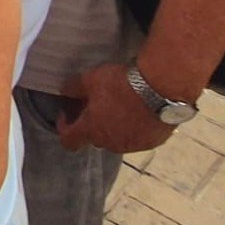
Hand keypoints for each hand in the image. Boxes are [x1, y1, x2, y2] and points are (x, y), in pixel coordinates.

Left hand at [56, 64, 175, 153]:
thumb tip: (65, 91)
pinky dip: (133, 128)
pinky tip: (138, 111)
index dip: (63, 128)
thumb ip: (73, 88)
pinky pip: (137, 137)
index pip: (69, 141)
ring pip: (117, 139)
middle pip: (94, 138)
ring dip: (113, 126)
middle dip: (91, 123)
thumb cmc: (121, 84)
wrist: (161, 89)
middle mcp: (111, 144)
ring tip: (119, 106)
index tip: (66, 113)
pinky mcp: (153, 142)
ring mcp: (134, 145)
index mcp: (92, 130)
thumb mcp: (90, 79)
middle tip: (95, 104)